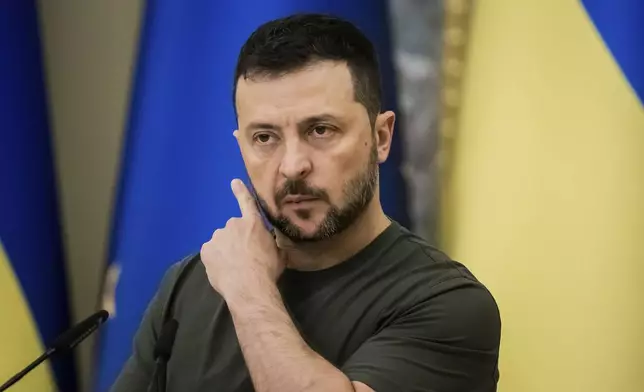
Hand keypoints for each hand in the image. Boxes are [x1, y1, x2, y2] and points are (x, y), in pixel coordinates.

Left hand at [200, 179, 284, 299]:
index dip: (241, 192)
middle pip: (233, 230)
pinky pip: (211, 253)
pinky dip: (216, 259)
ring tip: (234, 267)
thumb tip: (270, 241)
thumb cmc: (267, 269)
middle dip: (237, 240)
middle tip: (243, 257)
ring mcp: (217, 236)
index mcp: (253, 223)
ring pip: (221, 242)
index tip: (234, 182)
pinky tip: (224, 270)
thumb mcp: (277, 253)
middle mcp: (233, 224)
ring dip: (226, 250)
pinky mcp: (206, 250)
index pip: (246, 202)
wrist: (249, 286)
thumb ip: (270, 242)